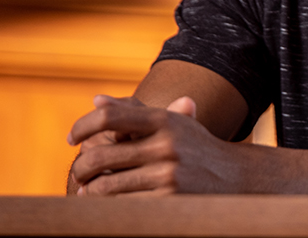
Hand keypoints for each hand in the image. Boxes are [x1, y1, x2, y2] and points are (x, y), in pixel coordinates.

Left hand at [67, 93, 247, 194]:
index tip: (72, 138)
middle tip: (78, 173)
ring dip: (89, 192)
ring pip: (106, 186)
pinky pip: (121, 206)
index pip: (110, 116)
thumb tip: (96, 100)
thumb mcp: (171, 123)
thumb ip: (134, 112)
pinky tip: (105, 207)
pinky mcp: (169, 200)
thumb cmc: (195, 148)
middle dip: (80, 167)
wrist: (235, 177)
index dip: (83, 125)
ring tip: (87, 192)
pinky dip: (107, 208)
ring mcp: (168, 173)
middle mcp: (166, 144)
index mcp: (164, 119)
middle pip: (100, 156)